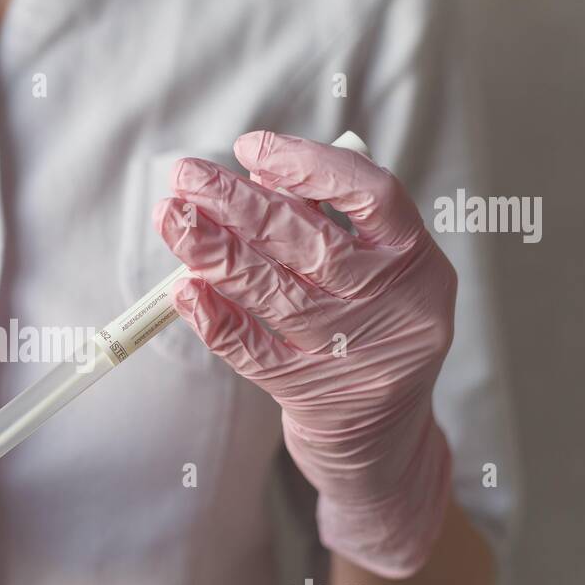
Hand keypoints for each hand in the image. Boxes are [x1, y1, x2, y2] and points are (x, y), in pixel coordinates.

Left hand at [155, 132, 454, 576]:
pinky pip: (254, 352)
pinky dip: (216, 319)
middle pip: (311, 244)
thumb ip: (326, 221)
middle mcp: (392, 305)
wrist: (381, 437)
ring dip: (215, 252)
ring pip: (276, 295)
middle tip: (185, 177)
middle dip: (239, 203)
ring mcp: (352, 354)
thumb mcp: (373, 270)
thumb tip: (254, 173)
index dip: (311, 166)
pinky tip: (184, 291)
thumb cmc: (367, 328)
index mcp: (414, 260)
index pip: (372, 196)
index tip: (251, 147)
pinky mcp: (310, 394)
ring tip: (171, 219)